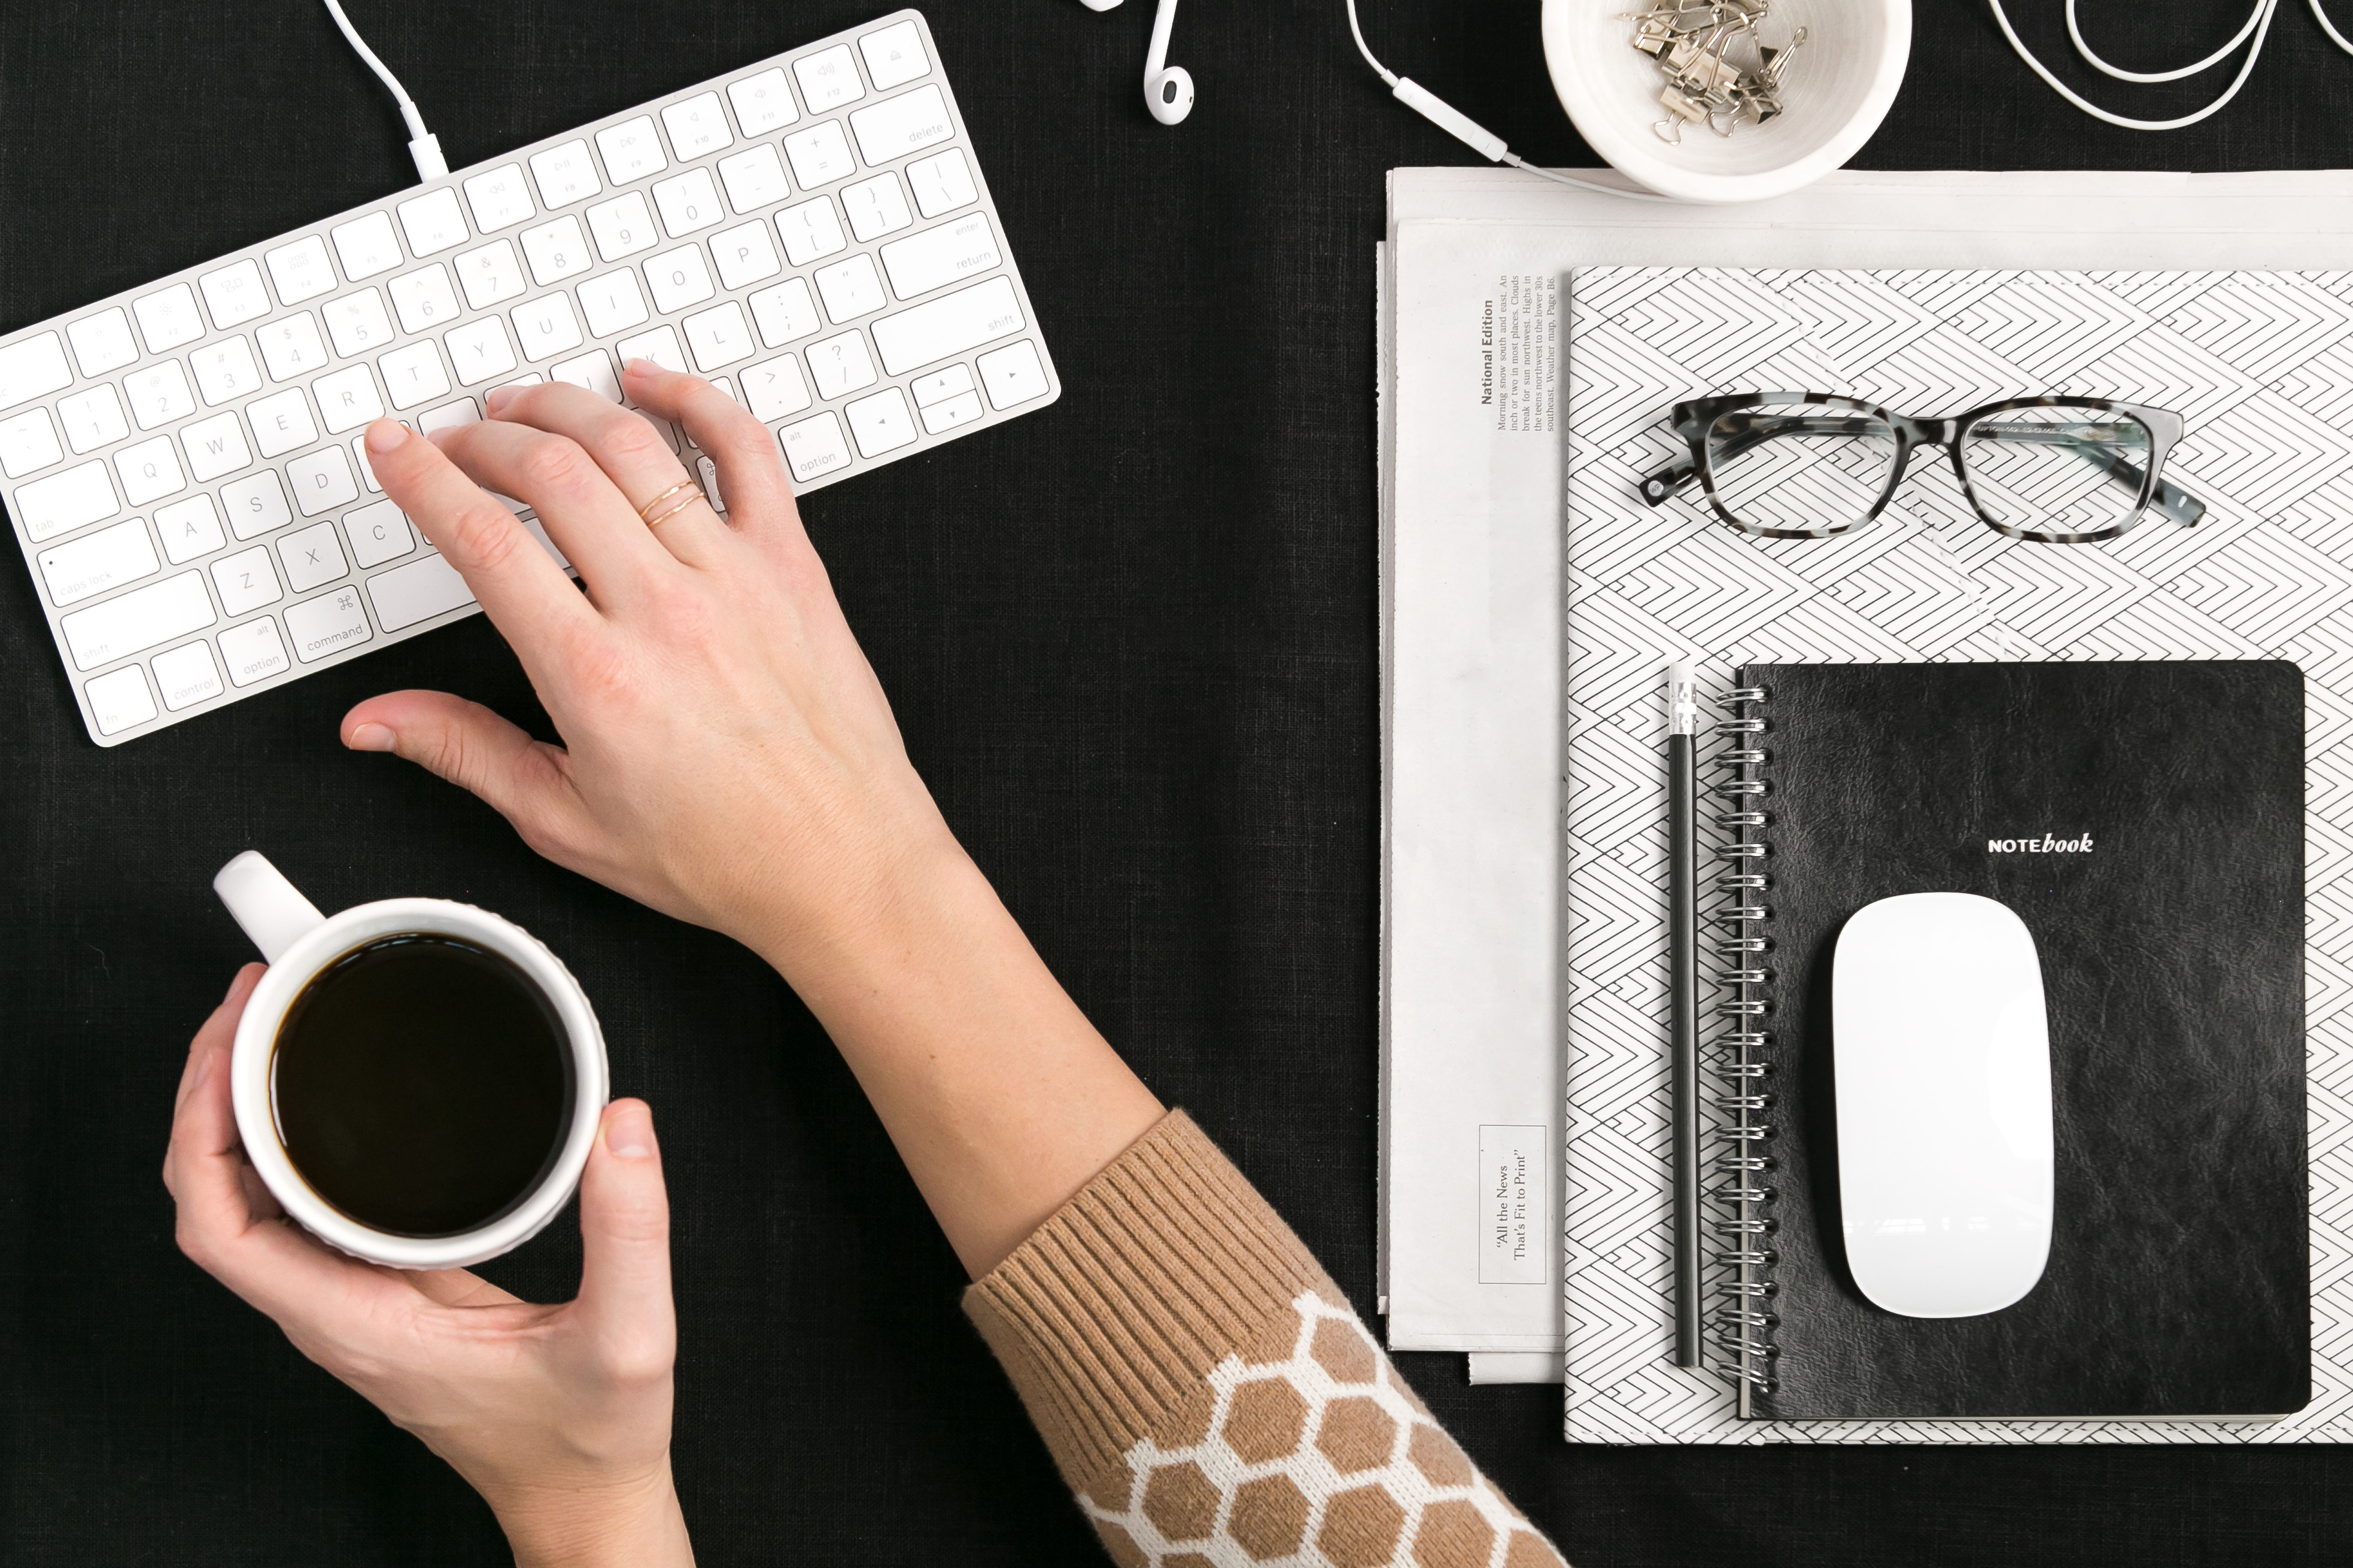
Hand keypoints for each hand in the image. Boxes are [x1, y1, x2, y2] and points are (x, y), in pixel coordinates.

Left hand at [165, 965, 693, 1567]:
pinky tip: (326, 1100)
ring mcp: (352, 1306)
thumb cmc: (589, 1442)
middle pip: (216, 1200)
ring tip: (274, 1030)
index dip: (202, 1128)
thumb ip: (630, 1230)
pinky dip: (292, 1144)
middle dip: (212, 1092)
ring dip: (242, 1115)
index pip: (221, 1230)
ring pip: (250, 1205)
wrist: (584, 1498)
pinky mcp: (382, 1294)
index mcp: (360, 1327)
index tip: (233, 1041)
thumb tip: (621, 1124)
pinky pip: (301, 1213)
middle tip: (254, 1002)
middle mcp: (335, 1316)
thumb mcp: (630, 1338)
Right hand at [344, 364, 1162, 1277]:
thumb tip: (376, 721)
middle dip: (482, 436)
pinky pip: (746, 450)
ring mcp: (736, 578)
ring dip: (565, 407)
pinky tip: (651, 381)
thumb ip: (464, 753)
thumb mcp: (567, 821)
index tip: (394, 449)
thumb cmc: (725, 854)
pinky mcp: (794, 565)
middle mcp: (665, 612)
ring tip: (524, 406)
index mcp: (596, 677)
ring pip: (635, 446)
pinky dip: (694, 399)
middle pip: (551, 471)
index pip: (484, 540)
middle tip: (453, 441)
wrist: (845, 865)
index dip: (422, 478)